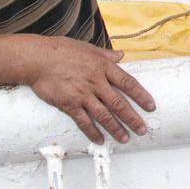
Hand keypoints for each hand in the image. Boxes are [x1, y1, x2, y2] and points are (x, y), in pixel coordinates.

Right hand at [22, 37, 155, 143]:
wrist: (38, 58)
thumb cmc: (62, 50)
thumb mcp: (89, 48)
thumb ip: (106, 55)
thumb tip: (121, 54)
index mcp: (103, 66)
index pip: (128, 83)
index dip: (141, 95)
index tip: (151, 106)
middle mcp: (96, 81)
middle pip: (119, 103)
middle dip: (132, 118)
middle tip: (142, 129)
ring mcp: (83, 94)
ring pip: (104, 115)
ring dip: (116, 128)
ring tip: (125, 138)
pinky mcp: (69, 104)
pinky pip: (83, 121)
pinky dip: (93, 132)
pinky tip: (100, 140)